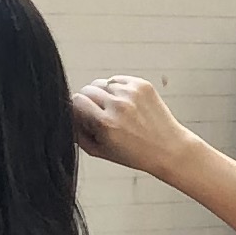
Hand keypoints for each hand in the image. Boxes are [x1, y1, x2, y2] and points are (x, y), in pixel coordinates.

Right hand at [73, 74, 198, 175]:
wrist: (169, 148)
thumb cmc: (135, 154)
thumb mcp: (100, 151)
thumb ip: (78, 134)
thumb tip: (66, 117)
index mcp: (106, 123)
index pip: (76, 101)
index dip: (76, 110)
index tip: (82, 117)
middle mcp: (118, 106)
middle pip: (87, 90)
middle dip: (88, 102)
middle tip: (98, 115)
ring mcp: (131, 93)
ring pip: (102, 83)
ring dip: (102, 94)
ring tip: (113, 110)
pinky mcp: (142, 85)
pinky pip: (117, 80)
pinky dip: (116, 89)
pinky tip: (125, 104)